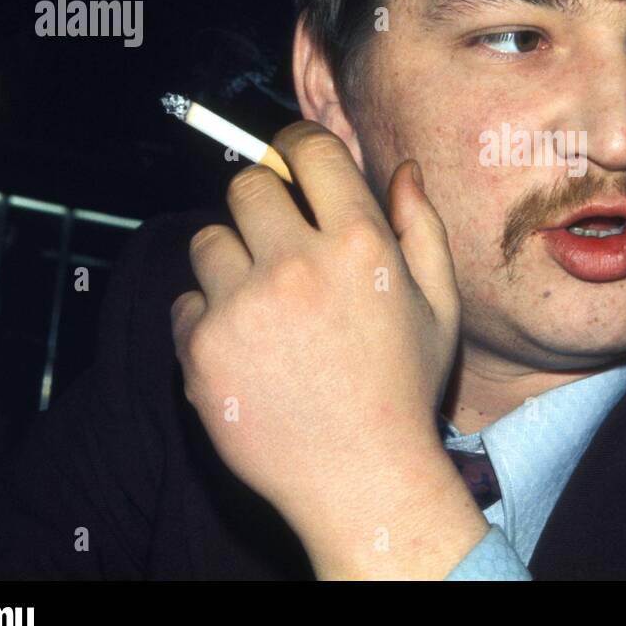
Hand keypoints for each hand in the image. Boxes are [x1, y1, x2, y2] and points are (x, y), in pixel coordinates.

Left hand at [170, 120, 488, 577]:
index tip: (292, 160)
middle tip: (277, 240)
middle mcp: (298, 263)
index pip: (310, 150)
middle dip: (261, 203)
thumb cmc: (403, 390)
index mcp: (360, 244)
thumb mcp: (440, 306)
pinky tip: (244, 348)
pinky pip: (185, 301)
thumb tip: (404, 168)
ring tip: (261, 304)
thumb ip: (423, 228)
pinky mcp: (202, 347)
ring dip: (230, 261)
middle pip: (247, 185)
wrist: (360, 478)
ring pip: (208, 240)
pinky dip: (206, 318)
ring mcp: (244, 305)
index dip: (297, 146)